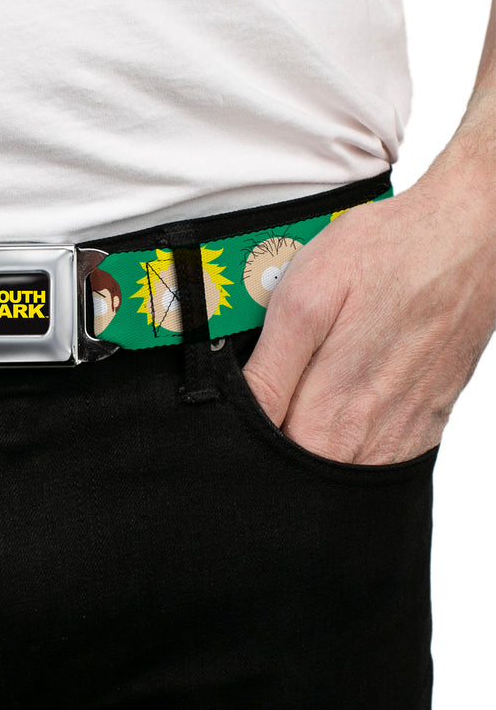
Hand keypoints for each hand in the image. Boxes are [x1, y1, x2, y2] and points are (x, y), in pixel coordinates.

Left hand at [242, 148, 495, 464]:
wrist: (470, 239)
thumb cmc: (386, 257)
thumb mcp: (303, 300)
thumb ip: (269, 371)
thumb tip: (239, 412)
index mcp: (327, 419)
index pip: (265, 463)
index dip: (243, 438)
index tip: (240, 408)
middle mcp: (366, 442)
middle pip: (298, 469)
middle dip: (275, 439)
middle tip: (280, 384)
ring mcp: (399, 437)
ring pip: (334, 465)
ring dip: (312, 434)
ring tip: (314, 382)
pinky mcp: (422, 426)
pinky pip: (372, 454)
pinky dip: (351, 431)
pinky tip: (348, 387)